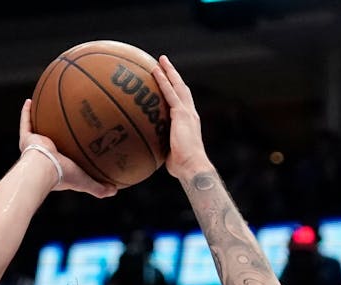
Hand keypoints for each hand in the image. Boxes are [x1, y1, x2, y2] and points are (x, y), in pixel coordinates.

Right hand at [18, 100, 116, 197]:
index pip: (64, 159)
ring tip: (46, 108)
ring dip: (39, 120)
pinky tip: (30, 100)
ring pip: (37, 130)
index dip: (70, 152)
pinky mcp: (26, 139)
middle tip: (63, 123)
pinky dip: (26, 112)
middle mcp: (44, 156)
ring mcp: (34, 147)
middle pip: (50, 142)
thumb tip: (115, 190)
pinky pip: (25, 122)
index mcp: (56, 166)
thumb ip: (99, 187)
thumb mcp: (85, 182)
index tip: (76, 143)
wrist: (44, 169)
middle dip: (55, 134)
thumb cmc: (64, 176)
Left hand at [151, 55, 207, 178]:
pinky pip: (169, 93)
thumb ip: (161, 148)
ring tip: (160, 60)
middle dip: (173, 75)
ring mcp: (187, 112)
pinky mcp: (181, 114)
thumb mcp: (170, 155)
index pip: (182, 102)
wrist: (192, 166)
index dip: (176, 90)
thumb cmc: (182, 167)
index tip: (169, 82)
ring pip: (177, 86)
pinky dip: (162, 80)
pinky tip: (154, 71)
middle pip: (181, 89)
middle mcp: (190, 114)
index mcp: (189, 122)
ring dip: (168, 72)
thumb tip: (148, 152)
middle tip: (164, 63)